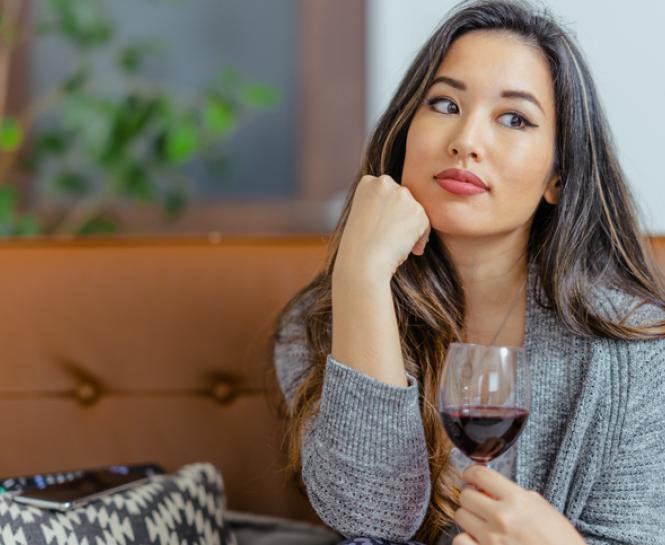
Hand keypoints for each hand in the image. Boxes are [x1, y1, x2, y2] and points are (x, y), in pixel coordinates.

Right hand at [334, 175, 430, 282]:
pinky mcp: (417, 211)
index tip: (382, 227)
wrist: (362, 263)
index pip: (387, 192)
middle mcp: (385, 183)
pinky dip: (420, 239)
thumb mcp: (362, 216)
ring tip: (398, 245)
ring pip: (415, 211)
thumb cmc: (358, 247)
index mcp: (367, 182)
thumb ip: (379, 205)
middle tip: (392, 237)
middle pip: (403, 199)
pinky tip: (410, 250)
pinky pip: (425, 225)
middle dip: (401, 217)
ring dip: (411, 228)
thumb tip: (402, 211)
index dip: (387, 211)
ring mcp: (402, 195)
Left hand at [453, 465, 585, 544]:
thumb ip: (517, 496)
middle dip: (471, 497)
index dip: (471, 473)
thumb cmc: (560, 542)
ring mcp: (492, 539)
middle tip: (479, 503)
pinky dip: (466, 538)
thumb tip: (492, 490)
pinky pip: (460, 539)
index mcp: (518, 501)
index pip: (481, 475)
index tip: (469, 476)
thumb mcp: (544, 510)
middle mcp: (502, 517)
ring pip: (460, 516)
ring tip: (481, 523)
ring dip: (468, 518)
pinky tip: (477, 540)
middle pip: (466, 495)